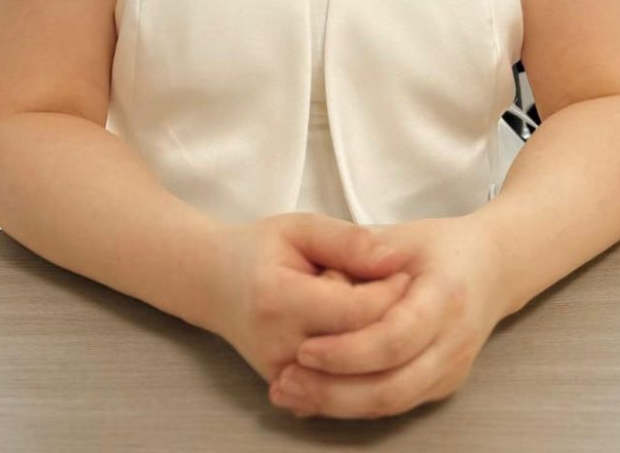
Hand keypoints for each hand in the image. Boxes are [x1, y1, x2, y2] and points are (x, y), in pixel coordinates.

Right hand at [206, 212, 412, 384]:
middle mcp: (277, 346)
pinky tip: (353, 333)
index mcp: (279, 299)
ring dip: (372, 342)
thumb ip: (348, 241)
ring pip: (354, 372)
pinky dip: (357, 363)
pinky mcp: (287, 391)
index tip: (404, 271)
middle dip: (385, 317)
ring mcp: (280, 375)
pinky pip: (340, 385)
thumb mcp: (302, 228)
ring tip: (368, 310)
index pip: (356, 311)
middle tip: (391, 289)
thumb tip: (394, 261)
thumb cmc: (261, 249)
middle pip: (360, 346)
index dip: (390, 292)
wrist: (215, 284)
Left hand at [269, 215, 507, 419]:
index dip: (347, 350)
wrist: (494, 268)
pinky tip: (315, 395)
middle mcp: (454, 344)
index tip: (304, 348)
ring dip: (337, 405)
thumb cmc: (443, 247)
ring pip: (391, 405)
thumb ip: (363, 254)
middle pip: (391, 386)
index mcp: (445, 299)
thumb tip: (322, 277)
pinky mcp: (441, 385)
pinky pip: (394, 404)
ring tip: (290, 392)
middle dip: (333, 390)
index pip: (394, 339)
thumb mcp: (403, 237)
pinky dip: (353, 405)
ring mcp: (451, 371)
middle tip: (285, 381)